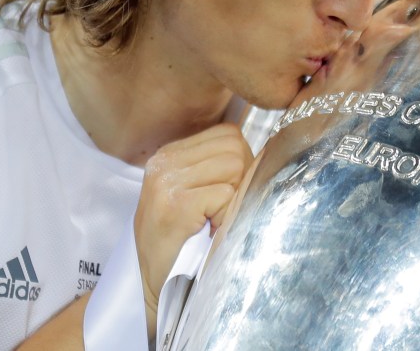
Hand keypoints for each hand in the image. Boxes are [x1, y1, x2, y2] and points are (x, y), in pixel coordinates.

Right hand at [133, 123, 252, 333]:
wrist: (153, 284)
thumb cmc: (180, 240)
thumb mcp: (191, 192)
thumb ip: (217, 168)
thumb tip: (266, 152)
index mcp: (170, 154)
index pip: (228, 134)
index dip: (239, 163)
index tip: (224, 194)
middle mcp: (165, 161)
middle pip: (235, 148)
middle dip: (240, 179)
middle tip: (220, 211)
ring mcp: (168, 181)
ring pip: (234, 166)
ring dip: (233, 197)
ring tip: (212, 219)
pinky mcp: (176, 204)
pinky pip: (226, 195)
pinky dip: (226, 214)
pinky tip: (209, 230)